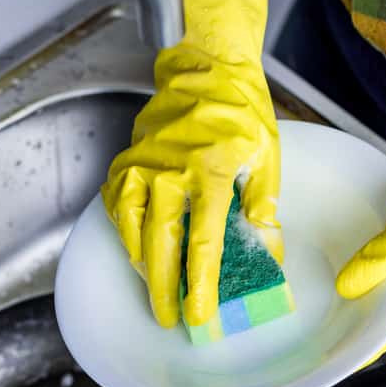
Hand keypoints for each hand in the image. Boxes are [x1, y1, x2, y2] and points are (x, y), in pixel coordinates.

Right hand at [101, 44, 282, 327]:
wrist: (204, 68)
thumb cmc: (240, 111)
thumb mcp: (266, 156)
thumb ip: (263, 207)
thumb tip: (267, 255)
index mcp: (210, 172)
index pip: (204, 242)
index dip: (200, 284)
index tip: (199, 315)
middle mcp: (170, 172)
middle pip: (161, 243)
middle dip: (163, 287)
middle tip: (167, 318)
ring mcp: (142, 166)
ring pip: (133, 228)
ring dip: (141, 265)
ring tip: (153, 290)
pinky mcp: (126, 161)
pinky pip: (118, 206)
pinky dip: (125, 232)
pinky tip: (136, 248)